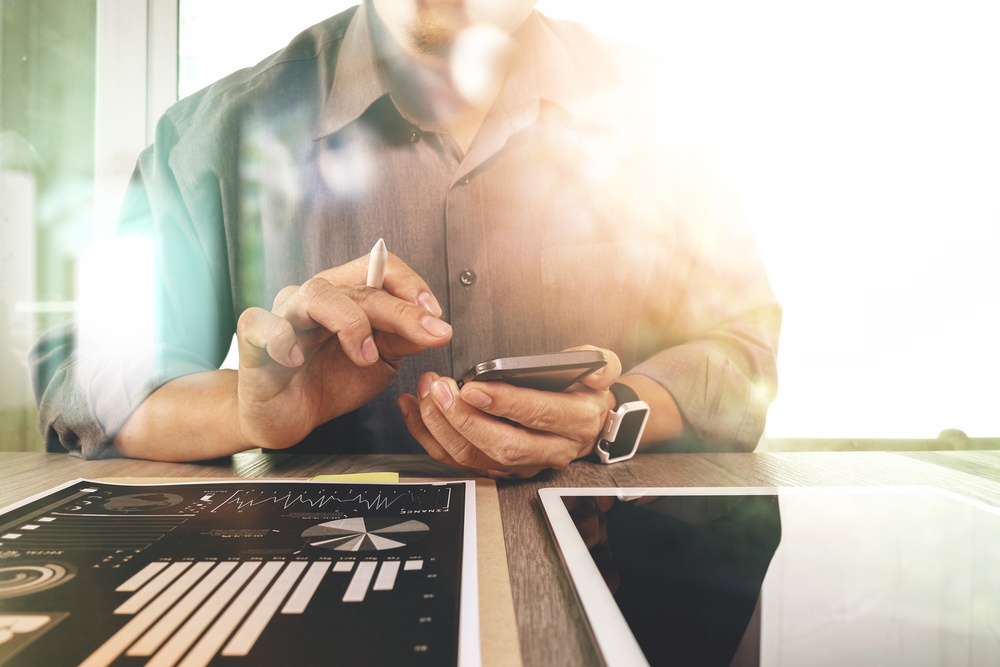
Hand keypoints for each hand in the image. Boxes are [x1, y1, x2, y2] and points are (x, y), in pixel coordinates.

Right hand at [235, 252, 451, 447]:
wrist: (289, 418)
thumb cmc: (329, 381)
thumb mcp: (380, 362)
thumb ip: (403, 339)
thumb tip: (436, 326)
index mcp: (347, 296)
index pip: (380, 268)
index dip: (410, 285)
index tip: (436, 315)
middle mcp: (316, 297)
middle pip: (359, 286)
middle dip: (400, 311)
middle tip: (429, 333)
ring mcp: (283, 315)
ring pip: (316, 293)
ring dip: (350, 322)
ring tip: (365, 355)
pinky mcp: (253, 339)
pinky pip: (262, 323)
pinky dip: (280, 338)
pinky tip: (296, 359)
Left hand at [398, 346, 622, 477]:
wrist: (589, 424)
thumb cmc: (585, 392)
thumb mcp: (604, 369)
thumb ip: (602, 364)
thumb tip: (595, 369)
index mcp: (576, 421)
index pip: (540, 415)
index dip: (506, 403)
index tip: (474, 387)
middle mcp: (551, 450)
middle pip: (504, 445)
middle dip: (465, 419)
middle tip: (440, 390)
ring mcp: (523, 465)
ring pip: (476, 458)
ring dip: (443, 428)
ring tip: (425, 394)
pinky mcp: (499, 469)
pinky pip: (458, 461)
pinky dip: (430, 437)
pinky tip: (414, 409)